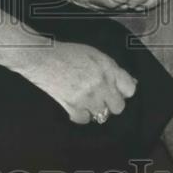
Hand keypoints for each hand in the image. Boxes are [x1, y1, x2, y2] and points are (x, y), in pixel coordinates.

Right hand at [11, 41, 136, 124]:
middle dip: (111, 102)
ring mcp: (87, 97)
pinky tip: (77, 105)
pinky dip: (82, 114)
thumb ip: (111, 68)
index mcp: (107, 68)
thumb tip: (129, 82)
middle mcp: (101, 84)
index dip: (123, 90)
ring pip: (102, 115)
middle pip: (118, 107)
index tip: (117, 90)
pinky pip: (85, 119)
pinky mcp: (73, 107)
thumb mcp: (94, 54)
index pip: (130, 89)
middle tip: (101, 96)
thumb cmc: (67, 53)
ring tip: (87, 99)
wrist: (42, 58)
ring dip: (96, 108)